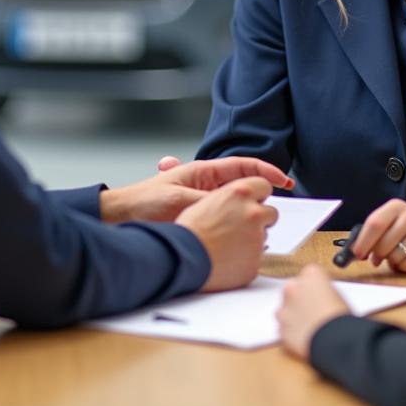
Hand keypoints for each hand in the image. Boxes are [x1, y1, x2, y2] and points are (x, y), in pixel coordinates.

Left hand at [100, 157, 291, 223]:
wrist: (119, 218)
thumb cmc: (143, 202)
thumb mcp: (177, 199)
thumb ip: (205, 201)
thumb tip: (231, 206)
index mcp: (203, 172)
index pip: (242, 166)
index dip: (266, 171)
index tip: (285, 181)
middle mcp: (206, 185)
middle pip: (244, 186)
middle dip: (263, 195)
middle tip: (279, 209)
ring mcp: (204, 203)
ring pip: (237, 205)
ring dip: (251, 213)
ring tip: (264, 227)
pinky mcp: (200, 220)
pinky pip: (225, 221)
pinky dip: (237, 228)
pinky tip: (243, 240)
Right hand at [176, 177, 278, 290]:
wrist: (182, 258)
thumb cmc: (188, 230)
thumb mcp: (207, 200)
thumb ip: (230, 197)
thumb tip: (240, 199)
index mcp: (240, 193)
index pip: (264, 185)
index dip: (258, 194)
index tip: (254, 200)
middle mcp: (253, 213)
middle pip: (271, 213)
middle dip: (259, 219)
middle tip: (240, 227)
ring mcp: (257, 238)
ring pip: (264, 236)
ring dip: (252, 239)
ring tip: (229, 245)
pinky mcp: (256, 262)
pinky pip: (257, 258)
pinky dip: (246, 259)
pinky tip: (228, 259)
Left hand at [276, 264, 350, 360]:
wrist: (334, 342)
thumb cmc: (340, 320)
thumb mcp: (340, 295)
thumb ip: (325, 289)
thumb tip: (323, 295)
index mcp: (311, 274)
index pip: (312, 274)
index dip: (318, 286)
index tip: (322, 293)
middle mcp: (293, 286)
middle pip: (294, 288)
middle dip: (302, 298)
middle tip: (315, 309)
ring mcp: (284, 307)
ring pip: (286, 308)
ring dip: (294, 313)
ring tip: (311, 324)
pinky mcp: (281, 327)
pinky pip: (284, 326)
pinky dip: (292, 330)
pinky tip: (305, 335)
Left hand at [351, 200, 405, 271]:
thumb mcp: (391, 222)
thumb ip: (373, 232)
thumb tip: (354, 250)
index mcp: (396, 206)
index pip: (375, 223)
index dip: (363, 241)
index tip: (356, 254)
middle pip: (384, 242)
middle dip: (376, 255)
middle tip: (375, 259)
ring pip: (395, 256)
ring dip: (391, 261)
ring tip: (395, 256)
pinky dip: (403, 267)